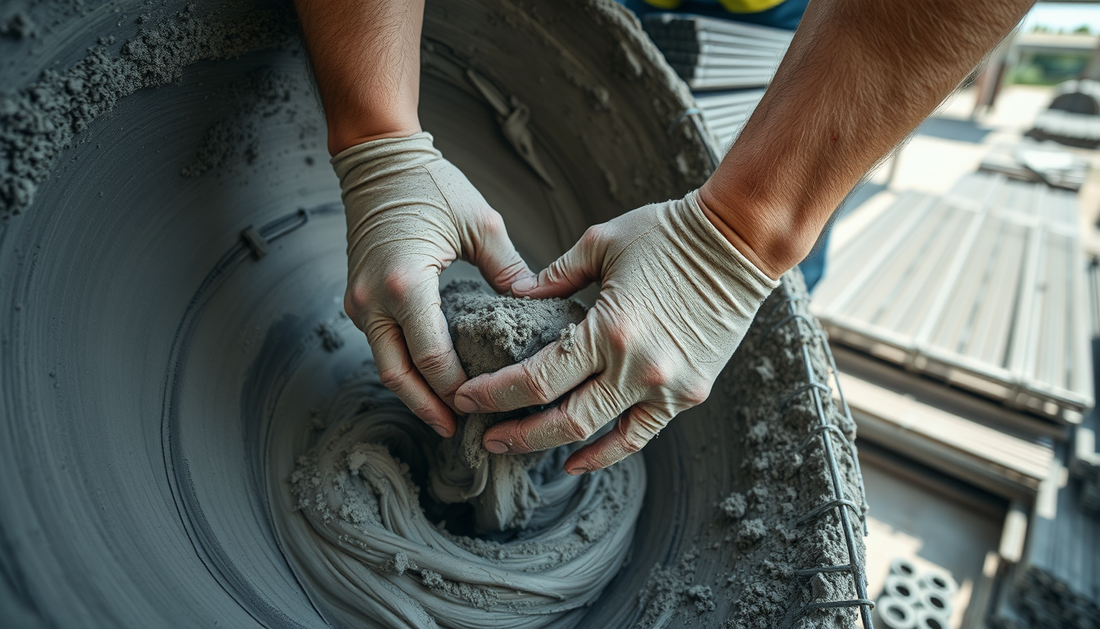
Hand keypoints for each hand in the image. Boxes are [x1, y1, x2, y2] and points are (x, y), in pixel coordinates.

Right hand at [334, 132, 532, 437]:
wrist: (377, 158)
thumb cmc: (430, 184)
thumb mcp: (480, 224)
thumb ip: (508, 271)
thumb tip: (537, 307)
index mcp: (405, 284)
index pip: (433, 358)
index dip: (459, 390)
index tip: (488, 409)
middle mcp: (373, 301)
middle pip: (400, 377)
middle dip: (431, 409)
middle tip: (463, 432)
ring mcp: (360, 302)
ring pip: (387, 367)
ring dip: (417, 394)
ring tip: (450, 416)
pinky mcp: (358, 300)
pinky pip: (383, 346)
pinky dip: (407, 369)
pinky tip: (433, 381)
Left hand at [452, 191, 778, 473]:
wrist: (739, 243)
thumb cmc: (668, 233)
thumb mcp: (600, 243)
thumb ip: (554, 277)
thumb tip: (516, 298)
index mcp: (609, 329)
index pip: (537, 379)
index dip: (496, 394)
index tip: (468, 396)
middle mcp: (637, 368)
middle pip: (561, 420)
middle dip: (515, 432)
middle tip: (484, 434)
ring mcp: (666, 387)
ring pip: (598, 436)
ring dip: (551, 446)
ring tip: (517, 445)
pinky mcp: (688, 393)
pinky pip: (640, 434)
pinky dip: (606, 452)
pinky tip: (576, 459)